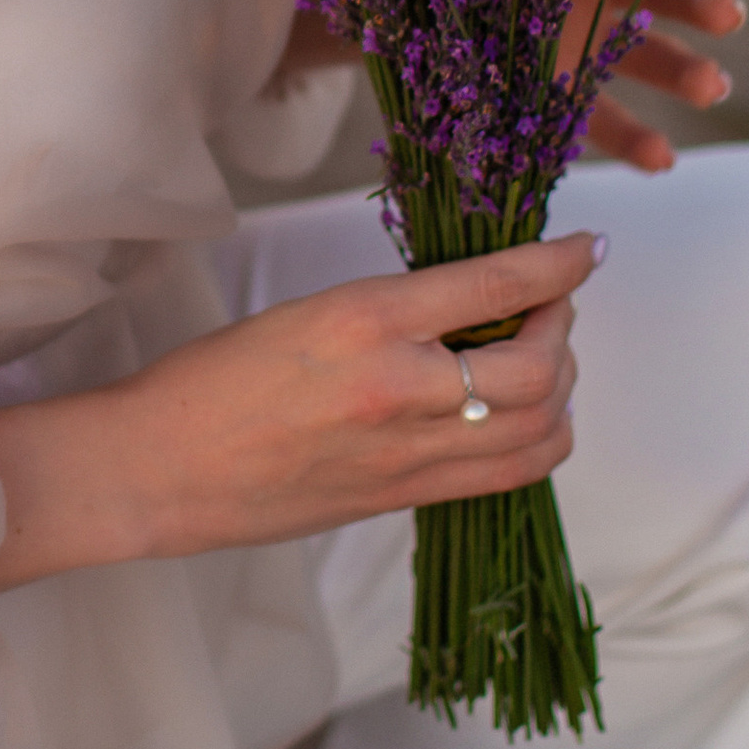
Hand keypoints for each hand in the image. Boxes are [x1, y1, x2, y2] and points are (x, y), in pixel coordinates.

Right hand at [0, 232, 594, 586]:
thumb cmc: (214, 383)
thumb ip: (394, 314)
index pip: (494, 284)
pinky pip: (509, 473)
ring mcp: (407, 454)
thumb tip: (474, 304)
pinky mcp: (405, 500)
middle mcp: (398, 388)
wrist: (160, 468)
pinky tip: (523, 416)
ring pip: (539, 428)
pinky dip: (540, 438)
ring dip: (561, 388)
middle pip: (537, 366)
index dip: (559, 264)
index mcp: (364, 321)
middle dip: (563, 329)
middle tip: (551, 307)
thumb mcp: (306, 314)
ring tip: (542, 361)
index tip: (588, 248)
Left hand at [562, 0, 748, 173]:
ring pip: (648, 56)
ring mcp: (575, 40)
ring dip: (687, 72)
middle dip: (702, 2)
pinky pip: (600, 120)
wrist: (349, 23)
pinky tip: (662, 158)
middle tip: (727, 17)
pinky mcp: (551, 95)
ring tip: (712, 89)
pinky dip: (633, 139)